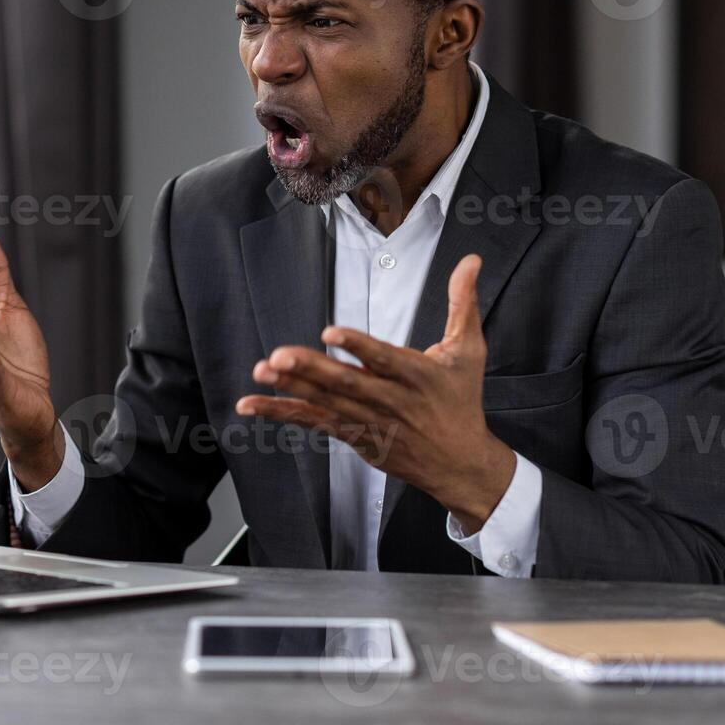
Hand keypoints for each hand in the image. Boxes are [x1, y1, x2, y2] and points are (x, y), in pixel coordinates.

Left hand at [236, 254, 516, 531]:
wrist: (460, 464)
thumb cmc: (462, 402)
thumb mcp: (468, 351)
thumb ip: (463, 304)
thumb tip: (471, 260)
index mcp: (417, 376)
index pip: (385, 358)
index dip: (358, 346)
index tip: (330, 331)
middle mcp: (390, 401)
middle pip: (347, 384)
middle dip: (312, 370)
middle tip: (280, 356)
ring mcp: (369, 421)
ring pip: (326, 403)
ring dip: (291, 389)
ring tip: (263, 371)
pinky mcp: (353, 436)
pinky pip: (314, 422)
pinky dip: (282, 413)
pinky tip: (253, 404)